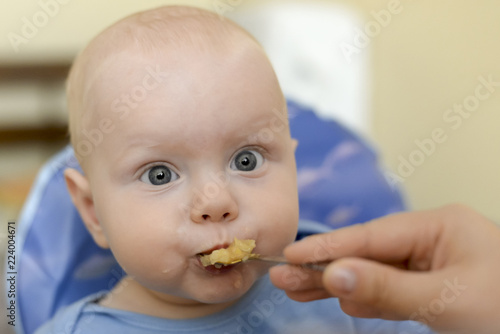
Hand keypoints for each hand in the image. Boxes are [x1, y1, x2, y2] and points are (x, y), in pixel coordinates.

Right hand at [270, 204, 499, 333]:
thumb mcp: (446, 299)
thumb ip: (386, 288)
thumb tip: (333, 273)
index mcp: (440, 226)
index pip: (371, 235)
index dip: (328, 247)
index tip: (292, 255)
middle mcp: (432, 240)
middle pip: (367, 253)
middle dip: (325, 267)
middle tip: (283, 277)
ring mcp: (432, 264)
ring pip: (375, 273)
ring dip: (339, 284)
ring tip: (297, 290)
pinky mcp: (433, 287)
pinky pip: (392, 290)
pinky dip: (367, 298)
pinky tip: (343, 300)